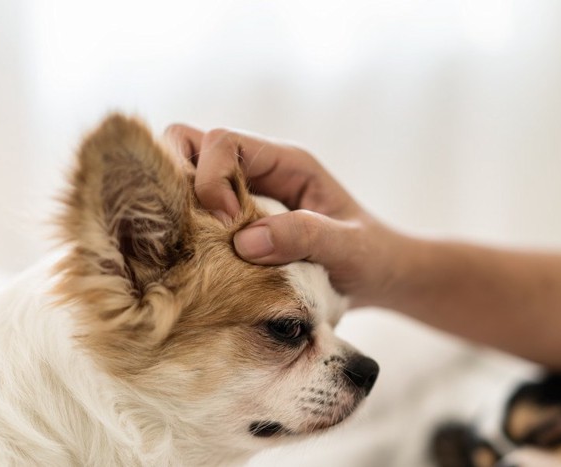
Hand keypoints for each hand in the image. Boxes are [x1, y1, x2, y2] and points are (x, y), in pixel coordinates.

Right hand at [164, 124, 405, 306]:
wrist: (378, 274)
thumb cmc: (370, 257)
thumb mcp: (348, 249)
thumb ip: (306, 237)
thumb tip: (245, 241)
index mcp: (288, 163)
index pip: (225, 141)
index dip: (211, 177)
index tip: (225, 224)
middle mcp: (262, 168)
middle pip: (193, 144)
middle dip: (183, 180)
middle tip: (199, 228)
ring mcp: (247, 190)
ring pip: (188, 172)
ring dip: (182, 202)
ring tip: (194, 241)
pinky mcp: (239, 216)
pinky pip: (197, 206)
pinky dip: (188, 223)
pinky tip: (199, 254)